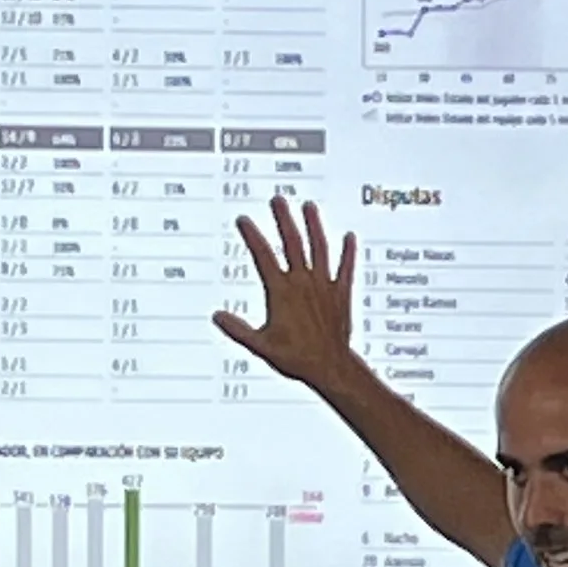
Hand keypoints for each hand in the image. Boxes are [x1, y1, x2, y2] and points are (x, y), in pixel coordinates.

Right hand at [215, 197, 359, 392]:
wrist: (329, 366)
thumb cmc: (296, 357)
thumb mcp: (260, 346)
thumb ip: (238, 329)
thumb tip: (217, 317)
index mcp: (281, 292)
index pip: (263, 256)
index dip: (252, 235)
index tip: (245, 220)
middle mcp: (303, 283)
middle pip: (292, 243)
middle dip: (284, 219)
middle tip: (278, 200)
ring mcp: (323, 286)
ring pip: (319, 248)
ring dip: (314, 226)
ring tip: (309, 207)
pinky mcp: (341, 294)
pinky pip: (346, 268)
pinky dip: (348, 252)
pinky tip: (350, 237)